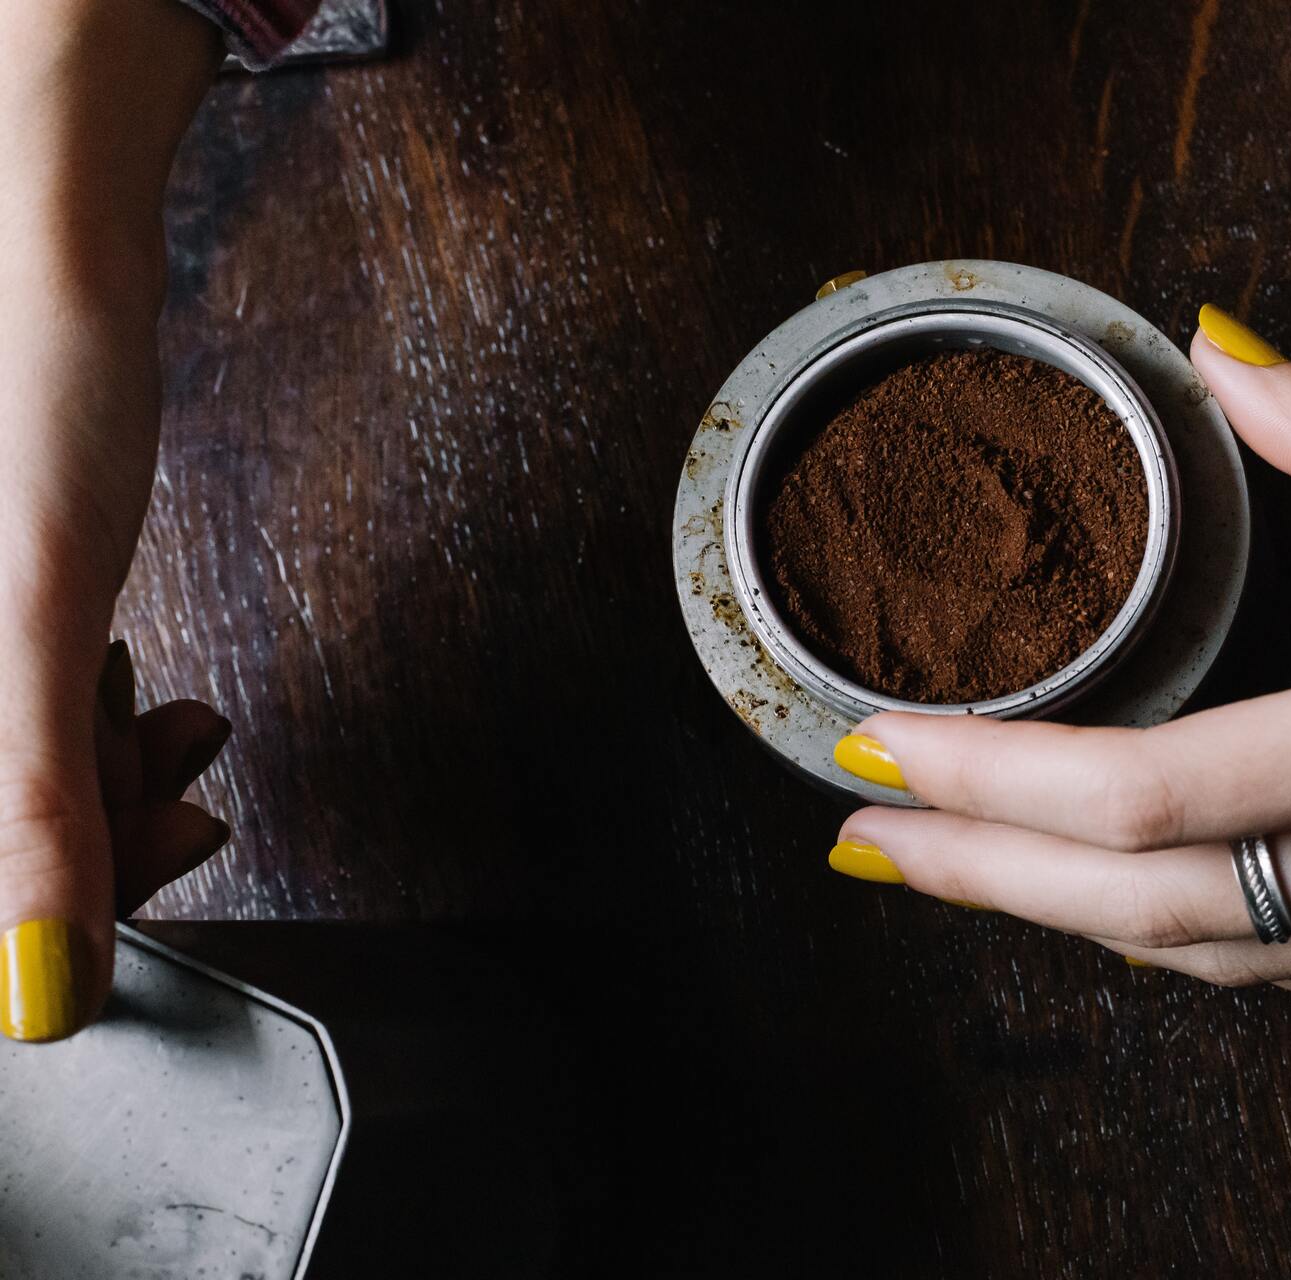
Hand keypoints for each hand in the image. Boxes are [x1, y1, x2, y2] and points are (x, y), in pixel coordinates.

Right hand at [0, 0, 222, 1040]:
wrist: (50, 273)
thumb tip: (40, 988)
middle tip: (190, 810)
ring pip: (20, 775)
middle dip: (97, 833)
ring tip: (182, 732)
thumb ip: (35, 805)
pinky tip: (162, 702)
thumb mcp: (38, 624)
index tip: (143, 893)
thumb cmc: (38, 415)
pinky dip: (104, 724)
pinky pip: (31, 713)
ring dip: (113, 779)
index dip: (50, 907)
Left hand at [824, 306, 1290, 1003]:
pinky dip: (1207, 949)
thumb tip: (1220, 357)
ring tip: (967, 880)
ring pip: (1232, 964)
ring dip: (1080, 927)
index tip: (875, 751)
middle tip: (857, 848)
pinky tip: (1142, 915)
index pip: (1149, 796)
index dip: (989, 785)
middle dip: (986, 884)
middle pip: (1154, 911)